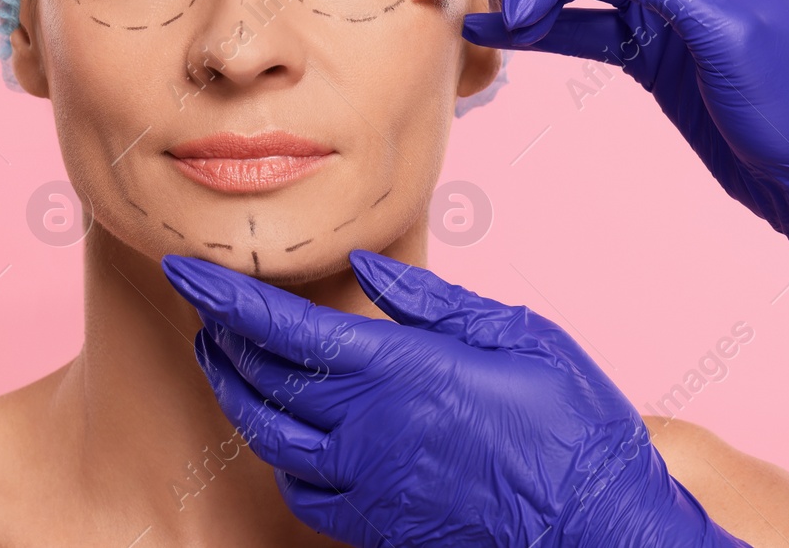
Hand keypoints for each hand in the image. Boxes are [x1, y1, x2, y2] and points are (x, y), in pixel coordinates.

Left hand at [161, 250, 747, 547]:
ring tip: (226, 363)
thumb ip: (430, 303)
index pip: (282, 329)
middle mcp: (369, 431)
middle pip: (261, 383)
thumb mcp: (516, 334)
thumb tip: (365, 268)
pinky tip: (286, 434)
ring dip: (237, 396)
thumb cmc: (572, 422)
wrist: (604, 528)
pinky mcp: (378, 526)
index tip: (184, 270)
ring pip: (268, 441)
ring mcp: (369, 486)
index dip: (224, 298)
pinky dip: (281, 456)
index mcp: (399, 372)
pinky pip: (303, 493)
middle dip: (222, 340)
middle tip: (207, 310)